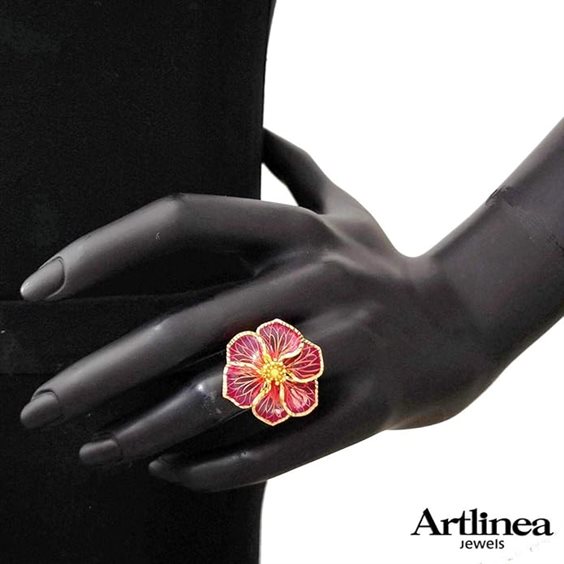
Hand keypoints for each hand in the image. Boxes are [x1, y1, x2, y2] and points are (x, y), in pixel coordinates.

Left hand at [19, 130, 500, 490]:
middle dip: (104, 373)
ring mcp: (349, 346)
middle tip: (42, 408)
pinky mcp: (369, 406)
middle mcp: (319, 282)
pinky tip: (173, 471)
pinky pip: (282, 446)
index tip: (42, 285)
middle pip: (189, 326)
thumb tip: (256, 125)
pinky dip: (219, 465)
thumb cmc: (387, 268)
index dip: (107, 247)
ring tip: (96, 452)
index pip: (185, 219)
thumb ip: (299, 166)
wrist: (461, 325)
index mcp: (300, 232)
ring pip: (230, 396)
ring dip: (151, 431)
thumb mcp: (348, 208)